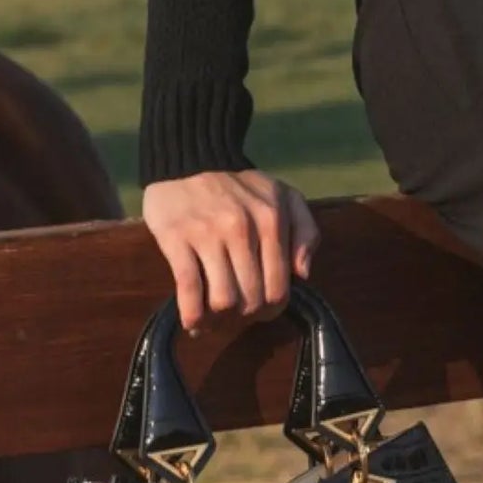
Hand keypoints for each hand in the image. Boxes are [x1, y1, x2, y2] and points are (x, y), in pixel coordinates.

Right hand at [139, 168, 319, 334]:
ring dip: (219, 319)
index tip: (262, 311)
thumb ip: (305, 232)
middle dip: (246, 316)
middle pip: (251, 299)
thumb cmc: (241, 185)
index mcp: (272, 221)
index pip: (279, 286)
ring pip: (222, 300)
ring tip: (215, 317)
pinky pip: (188, 289)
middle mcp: (243, 230)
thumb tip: (303, 274)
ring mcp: (208, 235)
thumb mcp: (285, 197)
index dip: (272, 309)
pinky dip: (192, 316)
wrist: (189, 158)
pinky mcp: (176, 240)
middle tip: (238, 315)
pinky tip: (193, 323)